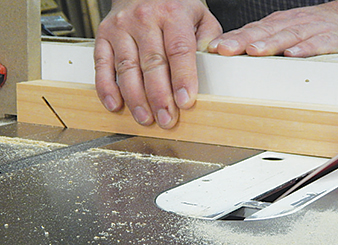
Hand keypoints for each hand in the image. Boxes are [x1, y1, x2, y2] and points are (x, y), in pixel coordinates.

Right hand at [94, 0, 221, 128]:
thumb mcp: (199, 15)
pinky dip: (107, 87)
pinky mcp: (104, 36)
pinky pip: (101, 64)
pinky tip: (116, 104)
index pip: (179, 50)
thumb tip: (214, 63)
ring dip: (136, 98)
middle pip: (152, 64)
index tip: (185, 101)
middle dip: (159, 96)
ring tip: (146, 118)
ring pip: (127, 68)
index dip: (182, 78)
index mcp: (172, 14)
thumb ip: (208, 39)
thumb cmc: (172, 6)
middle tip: (167, 119)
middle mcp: (144, 19)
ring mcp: (121, 28)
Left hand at [207, 1, 337, 56]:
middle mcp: (294, 24)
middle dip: (243, 41)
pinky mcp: (335, 39)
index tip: (215, 48)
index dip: (233, 38)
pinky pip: (320, 44)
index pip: (252, 30)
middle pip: (266, 32)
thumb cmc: (320, 28)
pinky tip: (294, 55)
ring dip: (270, 44)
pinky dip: (307, 49)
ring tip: (254, 52)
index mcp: (281, 24)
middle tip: (225, 50)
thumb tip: (237, 54)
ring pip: (289, 36)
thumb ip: (267, 41)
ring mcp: (314, 30)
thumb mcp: (290, 30)